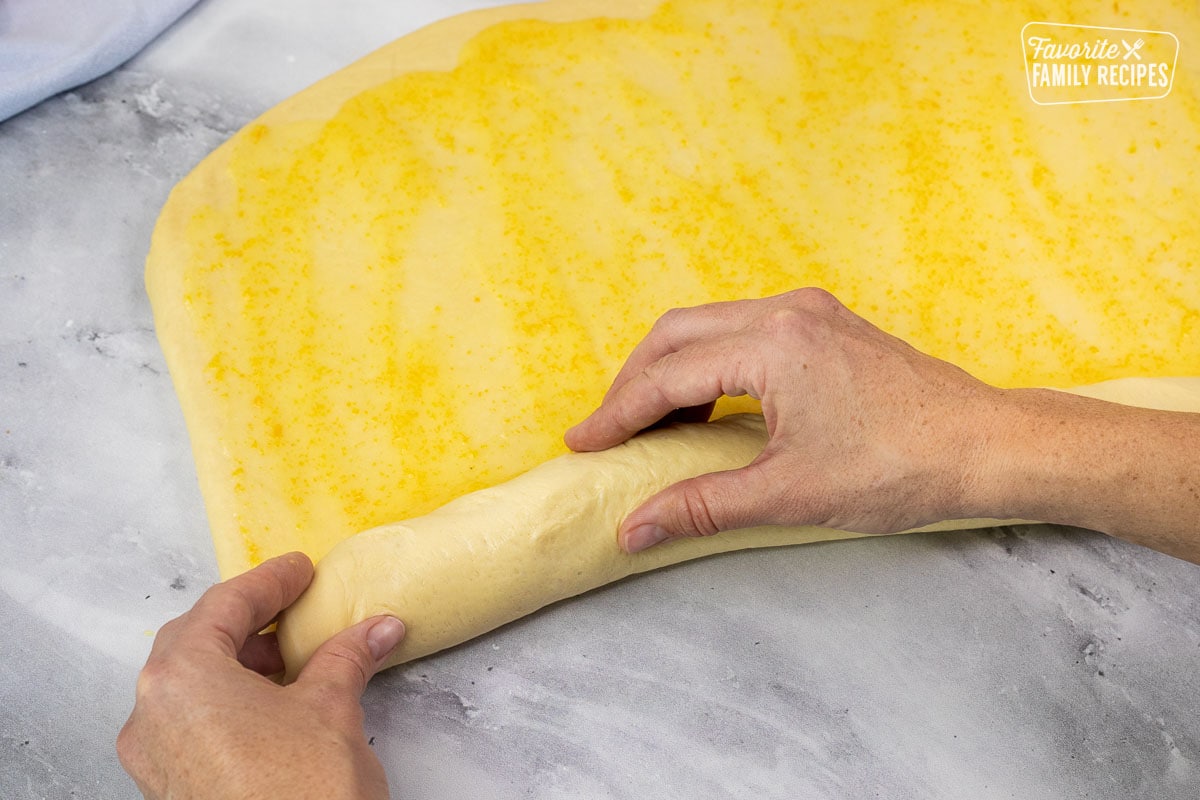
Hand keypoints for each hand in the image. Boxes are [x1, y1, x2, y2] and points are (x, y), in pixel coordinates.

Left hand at [117, 552, 405, 799]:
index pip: (225, 605)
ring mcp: (156, 757)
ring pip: (190, 685)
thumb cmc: (301, 795)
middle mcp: (153, 713)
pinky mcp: (172, 789)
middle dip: (248, 620)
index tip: (299, 571)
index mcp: (182, 677)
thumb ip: (347, 657)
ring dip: (239, 663)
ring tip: (294, 659)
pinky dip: (229, 701)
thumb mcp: (332, 708)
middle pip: (196, 640)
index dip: (270, 581)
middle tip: (294, 607)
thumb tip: (375, 630)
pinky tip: (275, 705)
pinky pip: (192, 723)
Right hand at [565, 288, 1004, 551]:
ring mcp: (808, 312)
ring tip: (652, 425)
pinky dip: (711, 364)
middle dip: (633, 382)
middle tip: (609, 432)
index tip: (582, 444)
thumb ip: (701, 504)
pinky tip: (708, 406)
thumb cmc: (899, 466)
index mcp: (771, 345)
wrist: (987, 446)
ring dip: (671, 370)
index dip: (617, 414)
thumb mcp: (788, 493)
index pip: (667, 376)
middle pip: (676, 334)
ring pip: (708, 326)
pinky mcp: (825, 323)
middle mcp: (784, 312)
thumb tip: (633, 527)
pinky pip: (743, 330)